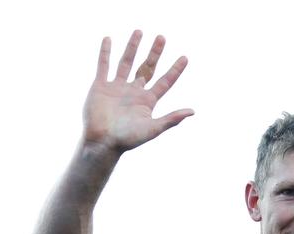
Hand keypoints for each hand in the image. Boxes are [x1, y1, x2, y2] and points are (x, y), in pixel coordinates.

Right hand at [83, 30, 192, 151]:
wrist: (102, 142)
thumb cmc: (128, 139)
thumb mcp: (153, 129)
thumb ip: (171, 119)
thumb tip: (192, 111)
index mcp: (147, 101)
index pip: (165, 82)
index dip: (175, 70)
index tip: (185, 57)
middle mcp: (133, 92)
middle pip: (147, 68)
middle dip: (154, 53)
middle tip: (162, 37)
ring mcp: (117, 88)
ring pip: (126, 62)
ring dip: (133, 47)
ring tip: (139, 31)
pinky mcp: (100, 87)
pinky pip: (103, 65)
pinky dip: (105, 52)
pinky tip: (109, 39)